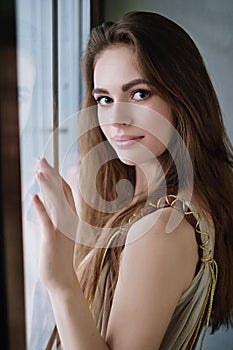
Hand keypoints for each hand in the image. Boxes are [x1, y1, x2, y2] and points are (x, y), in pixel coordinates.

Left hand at [33, 158, 78, 292]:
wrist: (62, 278)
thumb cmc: (58, 254)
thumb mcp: (59, 230)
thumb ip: (53, 213)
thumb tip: (43, 198)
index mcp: (71, 216)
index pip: (65, 191)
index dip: (55, 176)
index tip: (46, 166)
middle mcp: (70, 219)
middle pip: (61, 191)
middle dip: (51, 175)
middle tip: (41, 160)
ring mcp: (62, 228)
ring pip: (56, 202)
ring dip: (47, 186)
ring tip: (38, 172)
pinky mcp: (53, 238)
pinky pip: (46, 220)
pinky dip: (40, 208)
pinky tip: (34, 197)